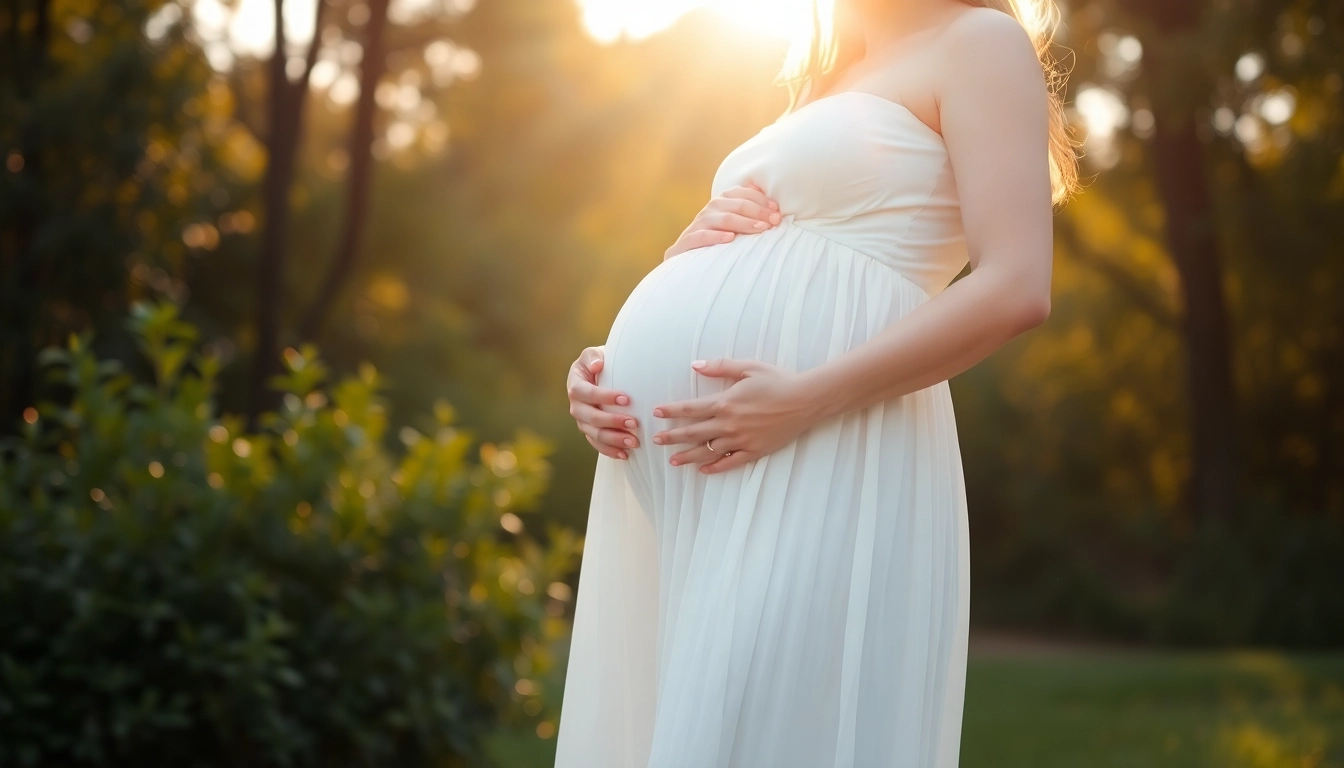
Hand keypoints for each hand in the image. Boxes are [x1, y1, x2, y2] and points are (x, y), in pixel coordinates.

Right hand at [567, 346, 637, 459]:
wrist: (598, 375)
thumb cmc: (599, 363)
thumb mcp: (594, 353)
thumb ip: (593, 356)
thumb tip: (597, 365)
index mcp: (575, 385)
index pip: (587, 393)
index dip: (604, 397)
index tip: (626, 399)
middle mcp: (576, 406)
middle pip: (590, 417)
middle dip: (612, 422)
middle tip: (634, 423)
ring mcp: (582, 421)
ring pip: (595, 434)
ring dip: (614, 439)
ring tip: (634, 442)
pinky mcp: (590, 432)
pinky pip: (597, 444)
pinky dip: (610, 451)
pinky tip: (625, 454)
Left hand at [650, 359, 819, 473]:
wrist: (806, 400)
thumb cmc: (778, 380)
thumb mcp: (748, 367)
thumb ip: (720, 366)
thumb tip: (695, 364)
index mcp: (725, 402)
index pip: (690, 409)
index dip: (671, 411)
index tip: (656, 413)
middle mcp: (729, 424)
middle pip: (693, 432)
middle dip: (672, 436)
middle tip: (656, 441)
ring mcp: (741, 440)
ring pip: (707, 450)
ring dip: (688, 456)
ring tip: (673, 461)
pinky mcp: (754, 451)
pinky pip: (730, 463)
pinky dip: (715, 467)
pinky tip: (703, 470)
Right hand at [664, 183, 781, 260]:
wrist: (686, 259)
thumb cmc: (717, 242)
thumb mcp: (733, 226)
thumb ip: (749, 216)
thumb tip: (776, 210)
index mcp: (721, 202)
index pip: (742, 194)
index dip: (761, 200)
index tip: (777, 211)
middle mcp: (710, 209)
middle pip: (735, 205)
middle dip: (758, 212)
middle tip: (774, 221)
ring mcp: (698, 224)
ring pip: (722, 218)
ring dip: (743, 223)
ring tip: (761, 229)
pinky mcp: (687, 240)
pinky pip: (702, 236)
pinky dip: (716, 236)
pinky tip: (730, 239)